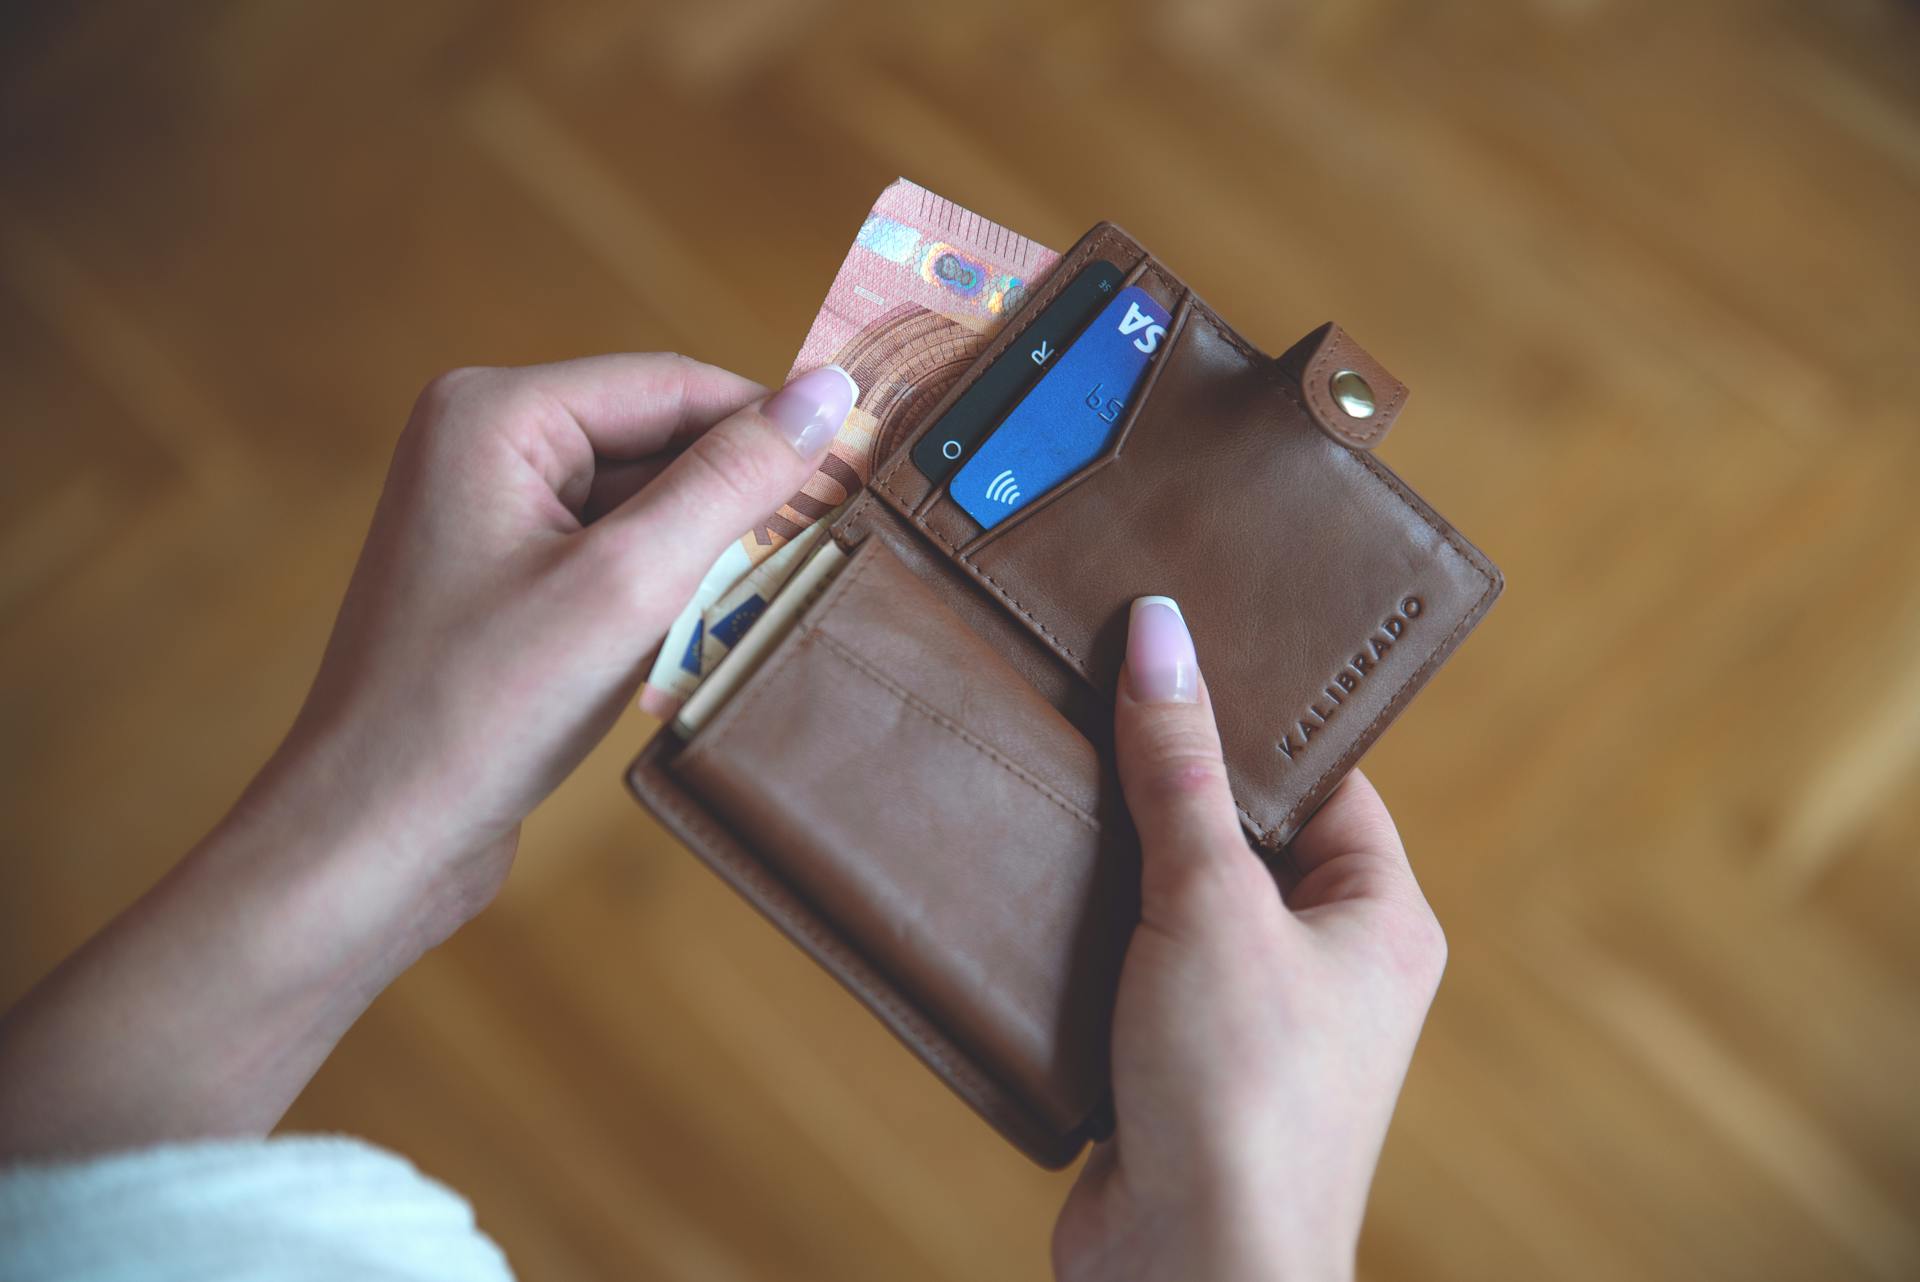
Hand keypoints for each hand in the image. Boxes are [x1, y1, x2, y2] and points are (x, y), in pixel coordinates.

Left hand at [269, 354, 854, 944]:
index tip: (860, 470)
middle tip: (817, 552)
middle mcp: (482, 444)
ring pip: (642, 503)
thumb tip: (829, 395)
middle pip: (657, 440)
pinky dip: (663, 591)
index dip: (770, 425)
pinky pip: (611, 554)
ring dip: (702, 553)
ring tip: (753, 606)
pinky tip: (691, 641)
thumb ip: (731, 482)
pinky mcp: (501, 581)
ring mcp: (487, 515)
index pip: (672, 385)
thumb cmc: (477, 710)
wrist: (370, 839)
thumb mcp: (627, 585)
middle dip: (733, 498)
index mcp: (494, 412)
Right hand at [1053, 598, 1447, 1281]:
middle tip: (1090, 698)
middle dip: (1165, 781)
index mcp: (1379, 917)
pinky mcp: (1177, 1065)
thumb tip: (1162, 632)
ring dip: (1114, 857)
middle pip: (1239, 834)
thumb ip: (1179, 770)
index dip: (1250, 714)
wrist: (1190, 1275)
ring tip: (1047, 773)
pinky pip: (1130, 967)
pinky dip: (1083, 932)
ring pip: (1175, 901)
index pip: (1322, 779)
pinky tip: (1028, 882)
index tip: (1175, 650)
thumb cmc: (1241, 1098)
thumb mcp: (1211, 903)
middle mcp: (1327, 967)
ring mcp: (1250, 1019)